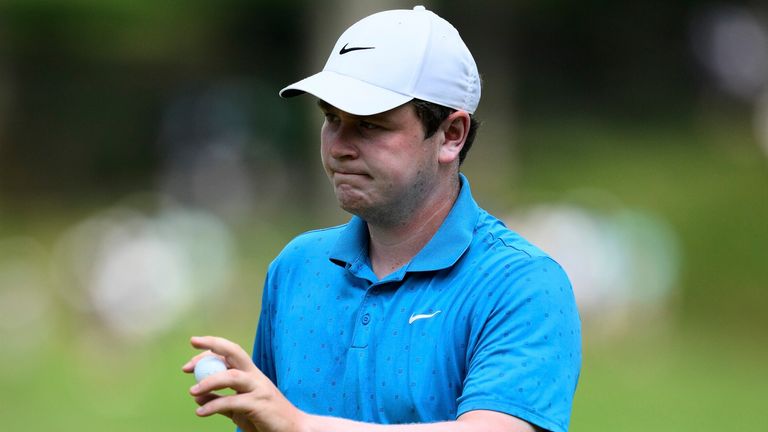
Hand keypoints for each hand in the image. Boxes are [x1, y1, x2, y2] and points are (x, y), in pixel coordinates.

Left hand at [182, 336, 307, 431]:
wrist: (291, 430)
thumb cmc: (265, 419)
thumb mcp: (238, 409)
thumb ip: (219, 400)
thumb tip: (197, 395)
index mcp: (252, 374)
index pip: (230, 353)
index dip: (211, 348)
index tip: (193, 348)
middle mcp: (256, 376)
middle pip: (234, 353)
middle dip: (212, 347)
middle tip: (191, 351)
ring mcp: (259, 389)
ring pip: (231, 376)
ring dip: (209, 381)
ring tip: (192, 391)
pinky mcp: (259, 404)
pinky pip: (231, 402)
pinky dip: (213, 405)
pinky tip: (200, 412)